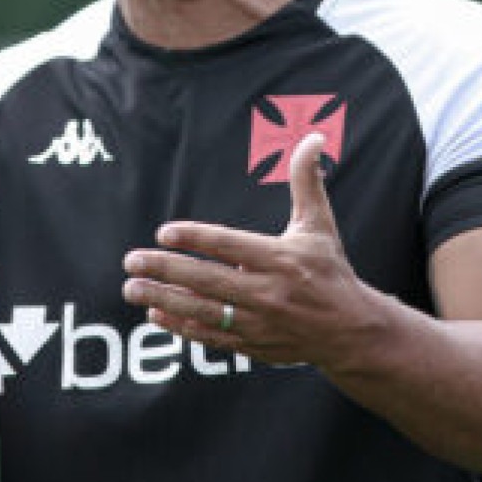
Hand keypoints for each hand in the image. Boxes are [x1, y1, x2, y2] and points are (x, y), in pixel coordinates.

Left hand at [121, 132, 385, 369]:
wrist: (351, 331)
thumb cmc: (330, 271)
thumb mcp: (319, 225)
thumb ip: (307, 181)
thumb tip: (311, 137)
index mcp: (282, 259)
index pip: (230, 245)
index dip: (196, 238)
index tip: (164, 231)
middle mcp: (268, 292)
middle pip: (208, 280)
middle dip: (166, 270)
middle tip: (131, 262)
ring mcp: (259, 322)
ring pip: (203, 310)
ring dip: (164, 299)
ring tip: (132, 288)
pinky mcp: (254, 344)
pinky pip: (211, 335)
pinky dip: (181, 326)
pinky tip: (156, 312)